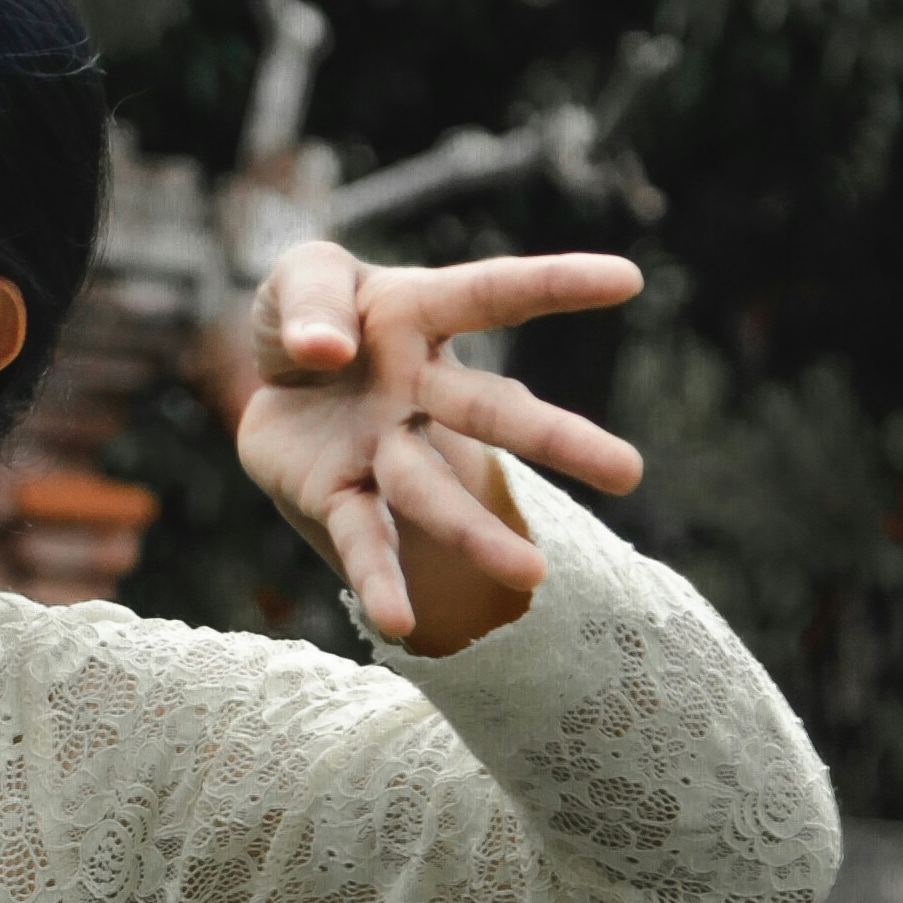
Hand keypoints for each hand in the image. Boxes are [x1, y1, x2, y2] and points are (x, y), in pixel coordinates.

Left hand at [235, 244, 644, 650]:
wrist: (272, 386)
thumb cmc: (308, 316)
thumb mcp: (300, 277)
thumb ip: (310, 299)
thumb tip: (326, 350)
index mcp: (420, 315)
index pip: (492, 293)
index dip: (556, 282)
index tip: (628, 278)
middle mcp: (419, 389)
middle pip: (492, 412)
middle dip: (557, 440)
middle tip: (630, 473)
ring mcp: (386, 448)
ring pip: (433, 492)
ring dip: (475, 534)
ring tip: (533, 576)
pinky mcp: (341, 496)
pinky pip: (363, 541)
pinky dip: (379, 580)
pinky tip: (398, 625)